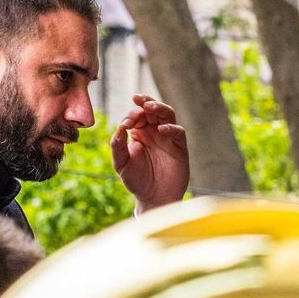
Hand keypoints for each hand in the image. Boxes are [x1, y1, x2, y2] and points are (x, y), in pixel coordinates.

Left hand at [111, 95, 189, 212]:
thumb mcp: (121, 164)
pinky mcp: (180, 147)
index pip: (137, 115)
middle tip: (138, 99)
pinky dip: (171, 128)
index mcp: (139, 133)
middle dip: (146, 102)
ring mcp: (168, 138)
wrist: (153, 198)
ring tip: (149, 106)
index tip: (125, 124)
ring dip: (159, 108)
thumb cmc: (136, 181)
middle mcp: (154, 132)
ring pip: (167, 115)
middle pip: (153, 109)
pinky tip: (161, 129)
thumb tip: (119, 128)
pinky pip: (178, 132)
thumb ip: (118, 146)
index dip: (131, 114)